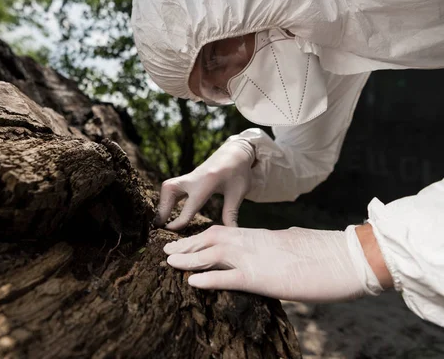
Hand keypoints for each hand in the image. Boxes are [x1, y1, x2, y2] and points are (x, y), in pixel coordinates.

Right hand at [155, 136, 254, 229]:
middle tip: (158, 225)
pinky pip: (172, 186)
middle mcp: (194, 178)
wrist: (235, 152)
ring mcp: (190, 176)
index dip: (179, 220)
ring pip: (168, 186)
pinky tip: (167, 210)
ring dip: (163, 202)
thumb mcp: (238, 193)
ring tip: (161, 219)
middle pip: (170, 190)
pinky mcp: (188, 177)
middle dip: (163, 208)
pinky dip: (167, 198)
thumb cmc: (239, 172)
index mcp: (207, 182)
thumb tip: (230, 233)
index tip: (170, 231)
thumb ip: (231, 213)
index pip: (190, 205)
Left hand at [163, 225, 384, 301]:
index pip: (224, 232)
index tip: (186, 242)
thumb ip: (277, 243)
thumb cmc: (326, 252)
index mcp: (261, 235)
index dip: (201, 237)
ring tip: (169, 262)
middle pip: (212, 239)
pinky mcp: (262, 278)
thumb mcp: (295, 242)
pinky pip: (228, 278)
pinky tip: (191, 281)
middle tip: (167, 250)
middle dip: (187, 245)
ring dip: (188, 258)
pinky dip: (207, 279)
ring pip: (213, 254)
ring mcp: (256, 259)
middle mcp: (254, 243)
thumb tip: (271, 243)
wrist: (348, 257)